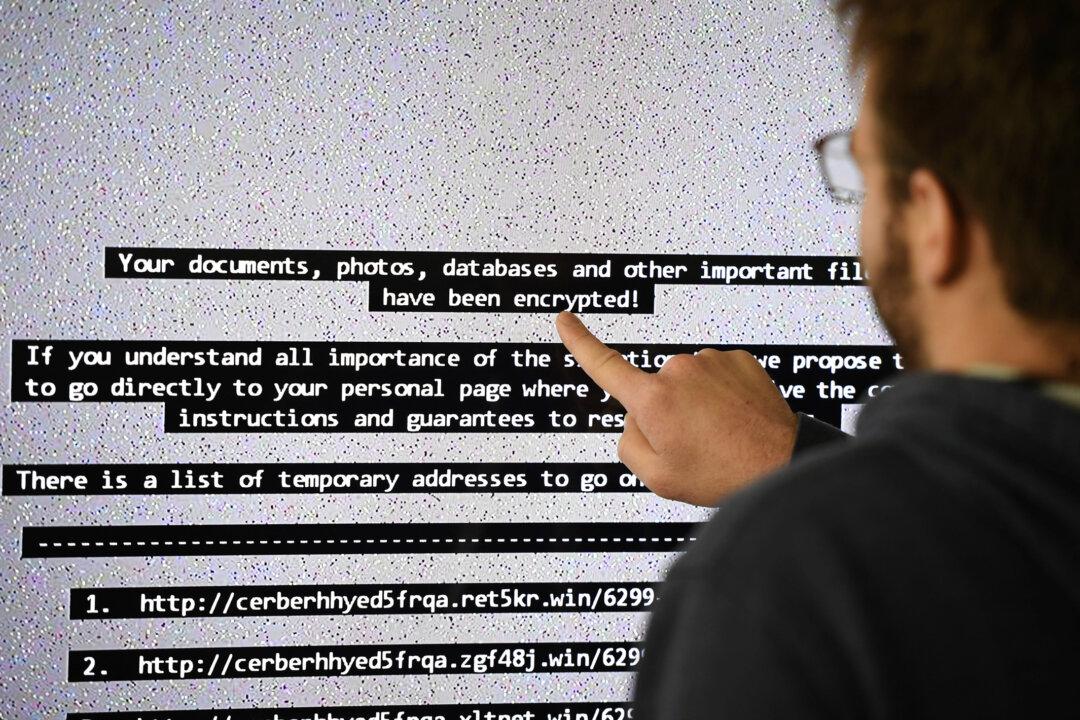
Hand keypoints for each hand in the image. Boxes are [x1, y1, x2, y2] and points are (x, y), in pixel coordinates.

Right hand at [555, 311, 798, 505]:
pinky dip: (722, 398)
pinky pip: (716, 378)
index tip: (565, 320)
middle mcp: (679, 371)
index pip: (604, 365)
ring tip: (721, 438)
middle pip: (653, 392)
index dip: (579, 341)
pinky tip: (736, 421)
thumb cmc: (723, 473)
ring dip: (697, 407)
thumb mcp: (658, 477)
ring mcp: (711, 362)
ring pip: (687, 386)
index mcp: (652, 400)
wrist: (781, 463)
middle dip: (665, 415)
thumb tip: (634, 420)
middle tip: (694, 446)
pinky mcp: (739, 359)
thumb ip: (629, 445)